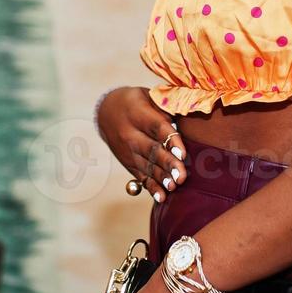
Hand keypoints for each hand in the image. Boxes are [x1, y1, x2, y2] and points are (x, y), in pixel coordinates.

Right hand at [95, 87, 186, 202]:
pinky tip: (161, 197)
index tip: (183, 154)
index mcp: (137, 113)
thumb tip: (185, 119)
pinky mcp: (127, 163)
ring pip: (146, 166)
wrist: (106, 111)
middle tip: (181, 176)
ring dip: (161, 178)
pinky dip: (152, 187)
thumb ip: (164, 107)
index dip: (171, 141)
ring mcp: (127, 150)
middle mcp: (130, 134)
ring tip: (174, 187)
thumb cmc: (134, 101)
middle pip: (151, 150)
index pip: (157, 128)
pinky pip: (140, 176)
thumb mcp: (147, 95)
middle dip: (168, 164)